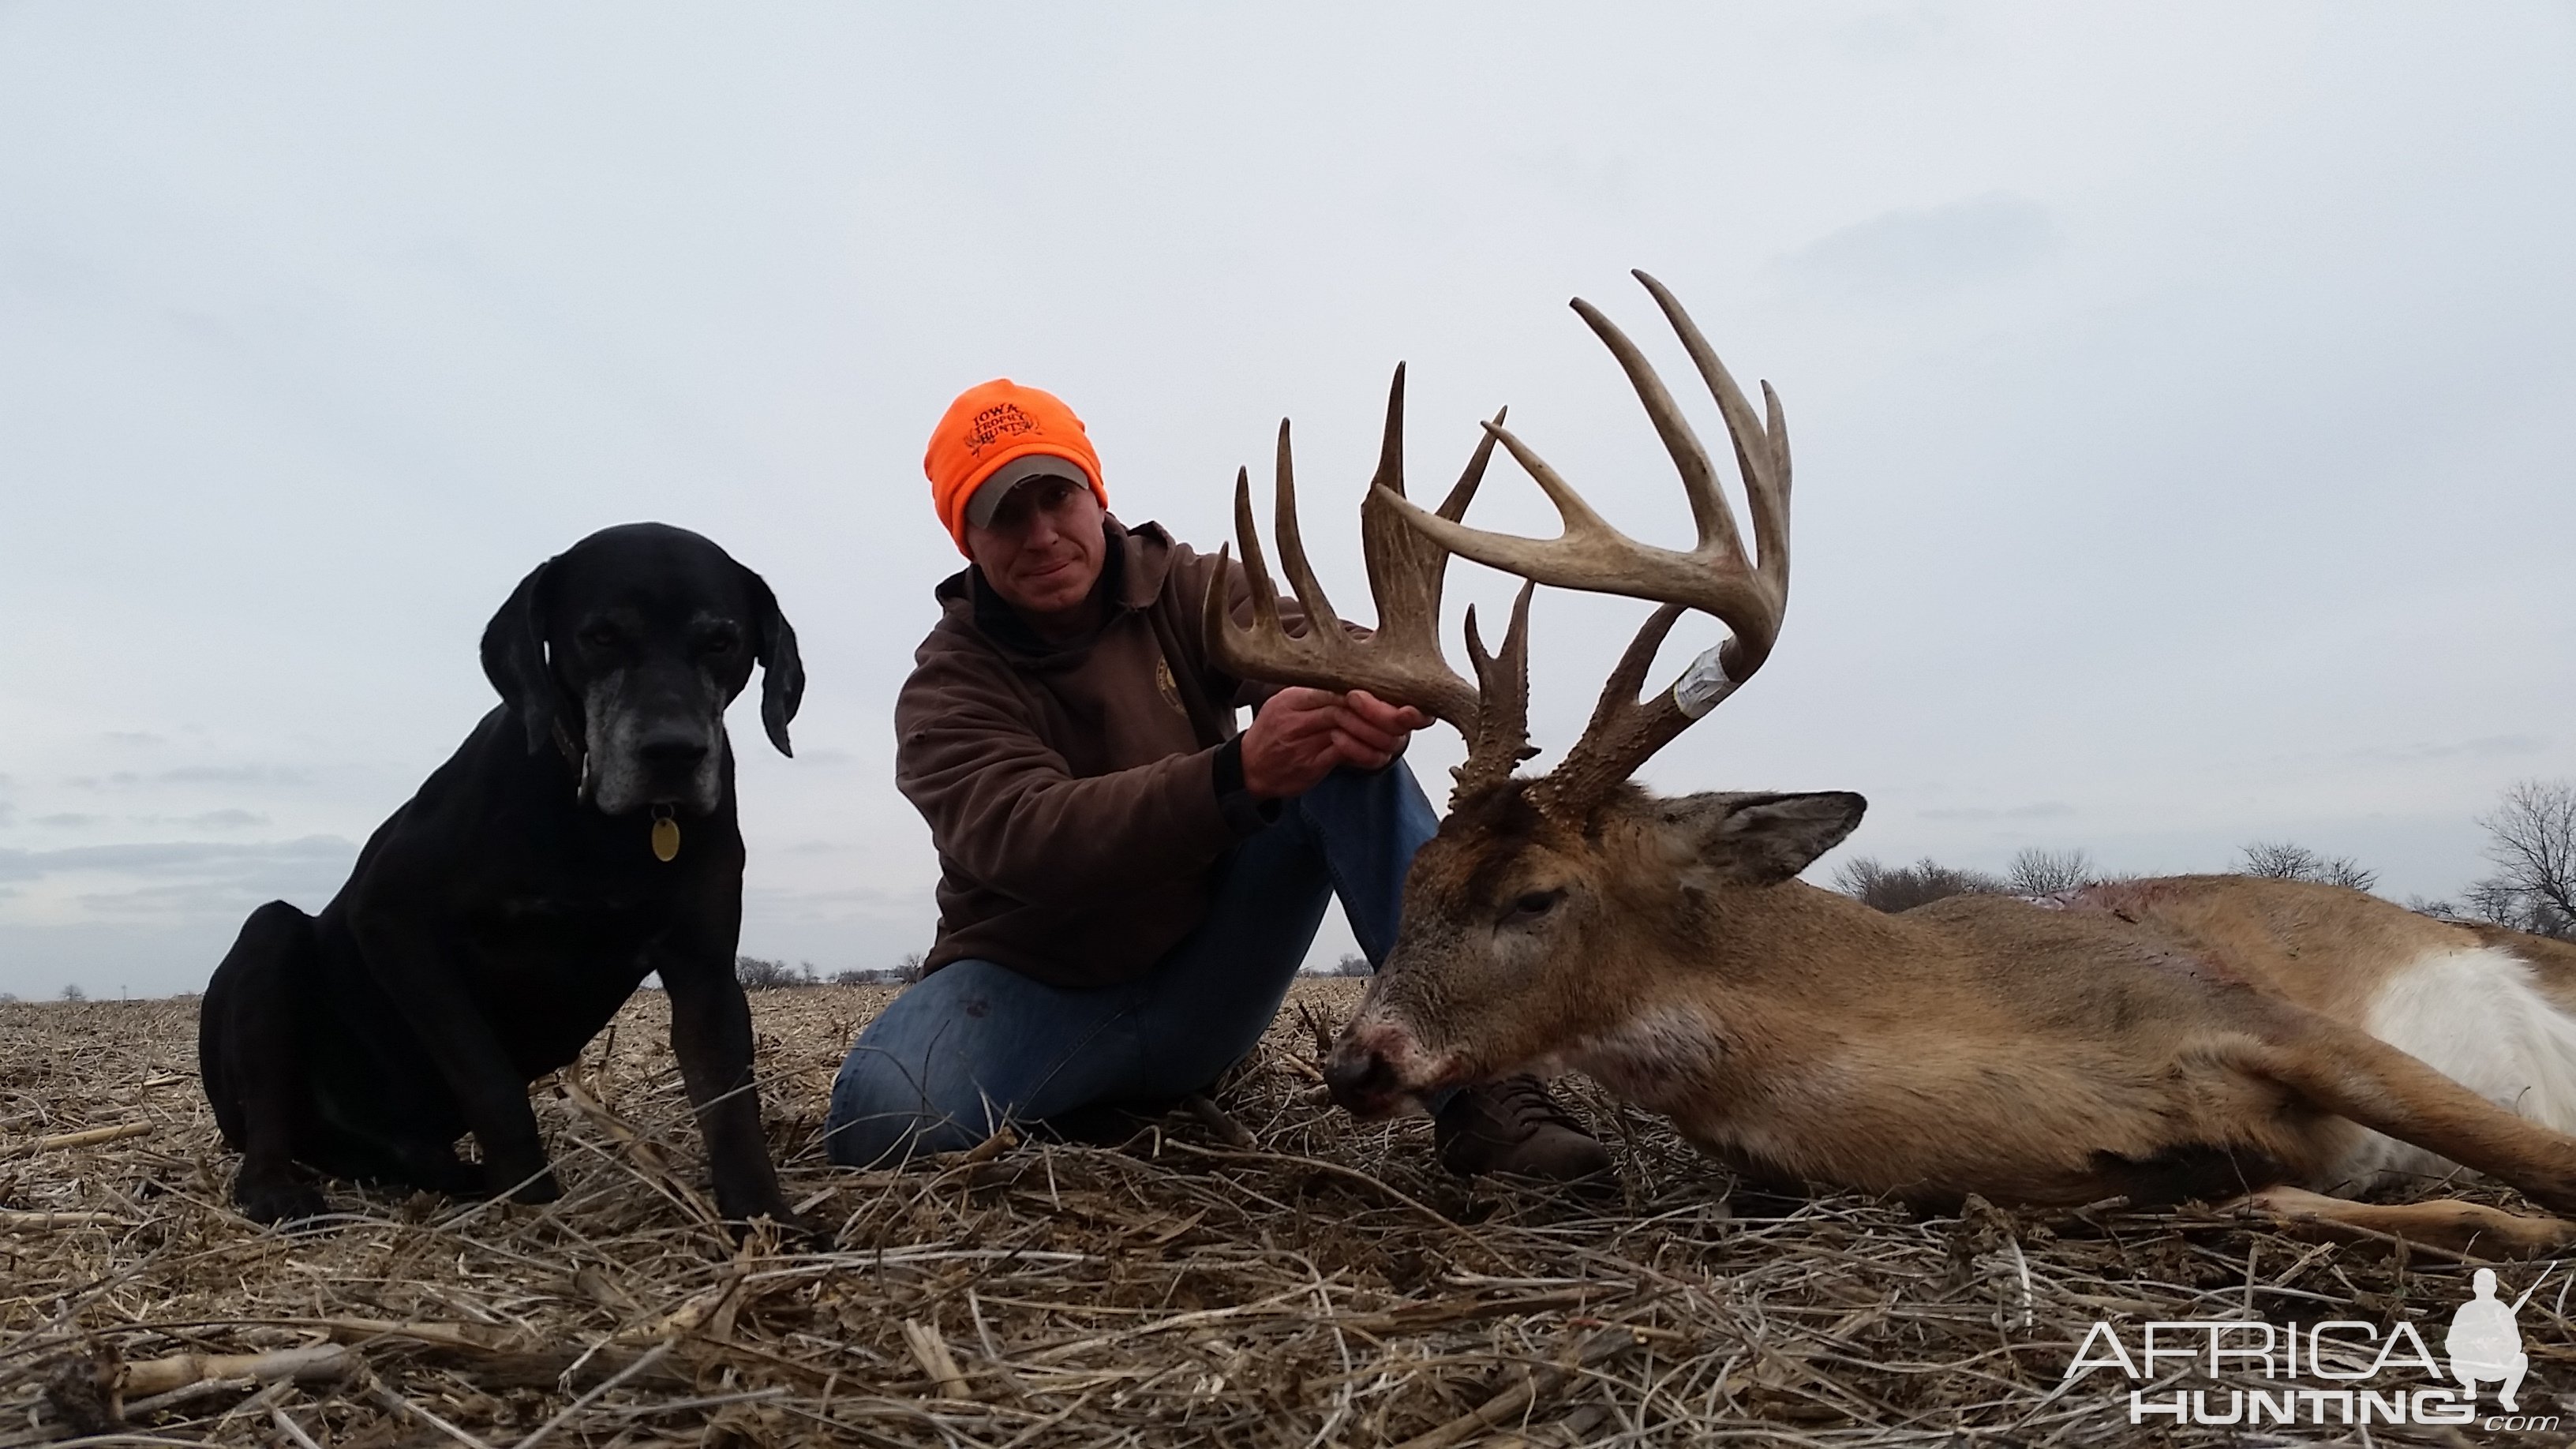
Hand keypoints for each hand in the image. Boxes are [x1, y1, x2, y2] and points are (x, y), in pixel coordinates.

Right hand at [1241, 688, 1432, 800]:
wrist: (1249, 769)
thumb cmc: (1281, 735)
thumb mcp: (1300, 706)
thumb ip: (1333, 699)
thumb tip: (1380, 695)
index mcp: (1301, 692)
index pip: (1344, 684)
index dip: (1378, 692)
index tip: (1405, 699)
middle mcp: (1299, 710)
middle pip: (1350, 704)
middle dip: (1386, 713)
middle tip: (1410, 721)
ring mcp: (1301, 736)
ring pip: (1348, 727)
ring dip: (1378, 736)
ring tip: (1394, 743)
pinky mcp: (1307, 763)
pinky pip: (1342, 753)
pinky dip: (1365, 754)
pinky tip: (1377, 758)